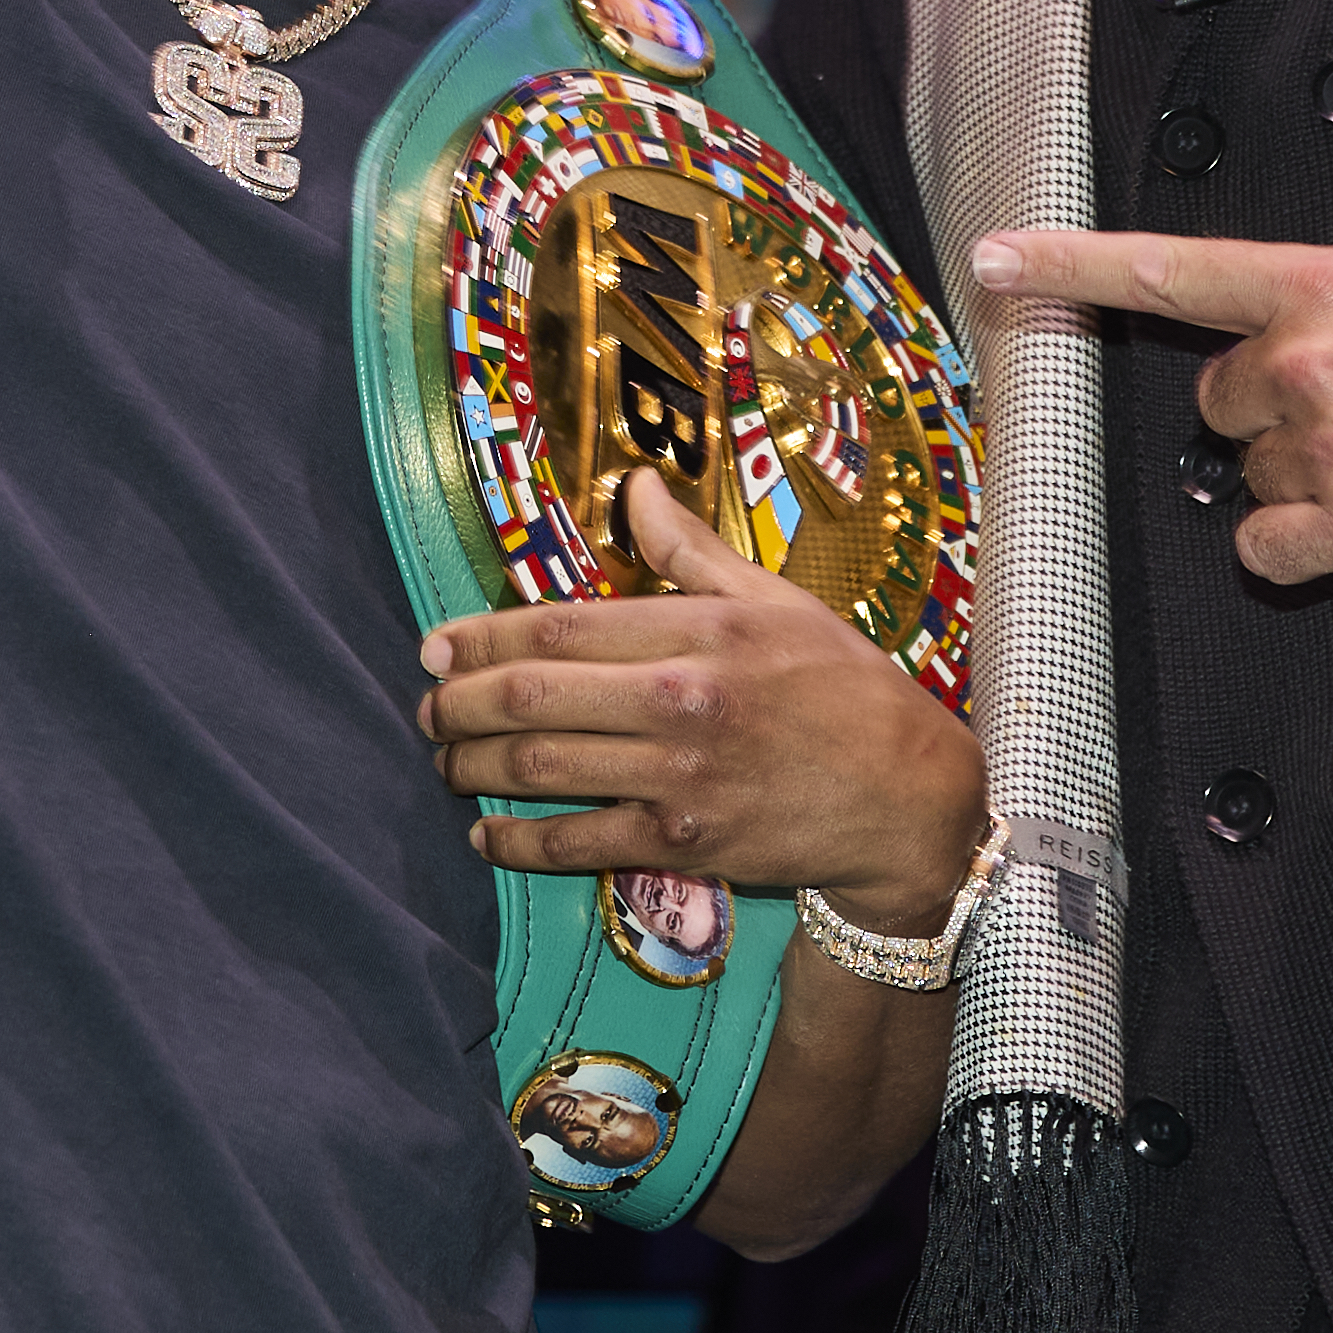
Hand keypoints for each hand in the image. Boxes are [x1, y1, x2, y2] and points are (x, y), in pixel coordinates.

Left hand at [423, 471, 983, 928]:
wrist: (906, 795)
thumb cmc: (842, 687)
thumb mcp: (774, 600)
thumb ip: (691, 548)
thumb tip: (634, 488)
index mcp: (698, 630)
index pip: (557, 628)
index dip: (479, 636)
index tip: (434, 645)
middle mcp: (679, 700)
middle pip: (529, 697)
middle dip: (455, 703)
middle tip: (426, 708)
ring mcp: (678, 777)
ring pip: (539, 768)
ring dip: (472, 767)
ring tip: (445, 762)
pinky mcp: (684, 843)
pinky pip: (576, 844)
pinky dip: (517, 842)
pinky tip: (486, 834)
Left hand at [976, 228, 1332, 587]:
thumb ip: (1310, 319)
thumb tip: (1241, 373)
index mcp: (1321, 284)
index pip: (1172, 270)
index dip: (1070, 267)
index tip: (996, 260)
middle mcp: (1311, 356)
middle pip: (1216, 406)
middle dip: (1277, 419)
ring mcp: (1328, 441)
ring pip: (1250, 480)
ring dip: (1309, 484)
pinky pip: (1270, 550)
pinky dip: (1310, 549)